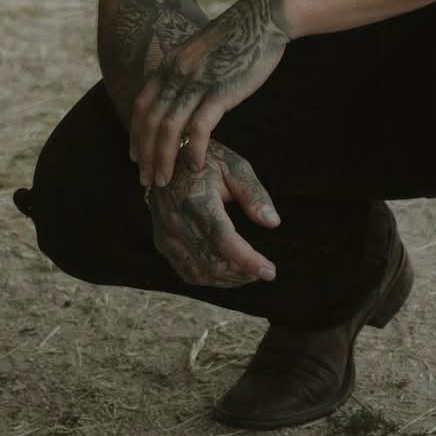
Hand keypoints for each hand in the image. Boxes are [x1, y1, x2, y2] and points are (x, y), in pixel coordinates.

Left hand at [130, 0, 291, 187]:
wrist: (262, 17)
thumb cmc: (237, 36)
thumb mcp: (200, 51)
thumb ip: (187, 72)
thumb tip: (183, 96)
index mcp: (170, 63)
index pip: (142, 105)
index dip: (135, 133)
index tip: (135, 156)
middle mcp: (177, 73)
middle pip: (151, 121)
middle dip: (145, 155)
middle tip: (146, 180)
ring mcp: (197, 82)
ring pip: (169, 129)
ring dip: (163, 159)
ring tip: (164, 180)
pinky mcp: (220, 91)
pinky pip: (199, 127)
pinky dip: (193, 150)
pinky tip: (195, 166)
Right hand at [148, 138, 280, 287]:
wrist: (167, 155)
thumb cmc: (206, 160)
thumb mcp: (234, 166)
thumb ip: (253, 194)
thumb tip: (273, 222)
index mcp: (197, 200)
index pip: (224, 241)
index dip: (248, 260)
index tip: (270, 272)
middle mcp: (177, 220)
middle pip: (212, 262)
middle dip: (242, 273)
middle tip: (264, 271)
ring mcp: (166, 233)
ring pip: (198, 272)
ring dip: (227, 280)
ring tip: (249, 274)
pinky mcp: (162, 241)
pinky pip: (185, 270)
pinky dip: (208, 278)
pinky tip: (226, 273)